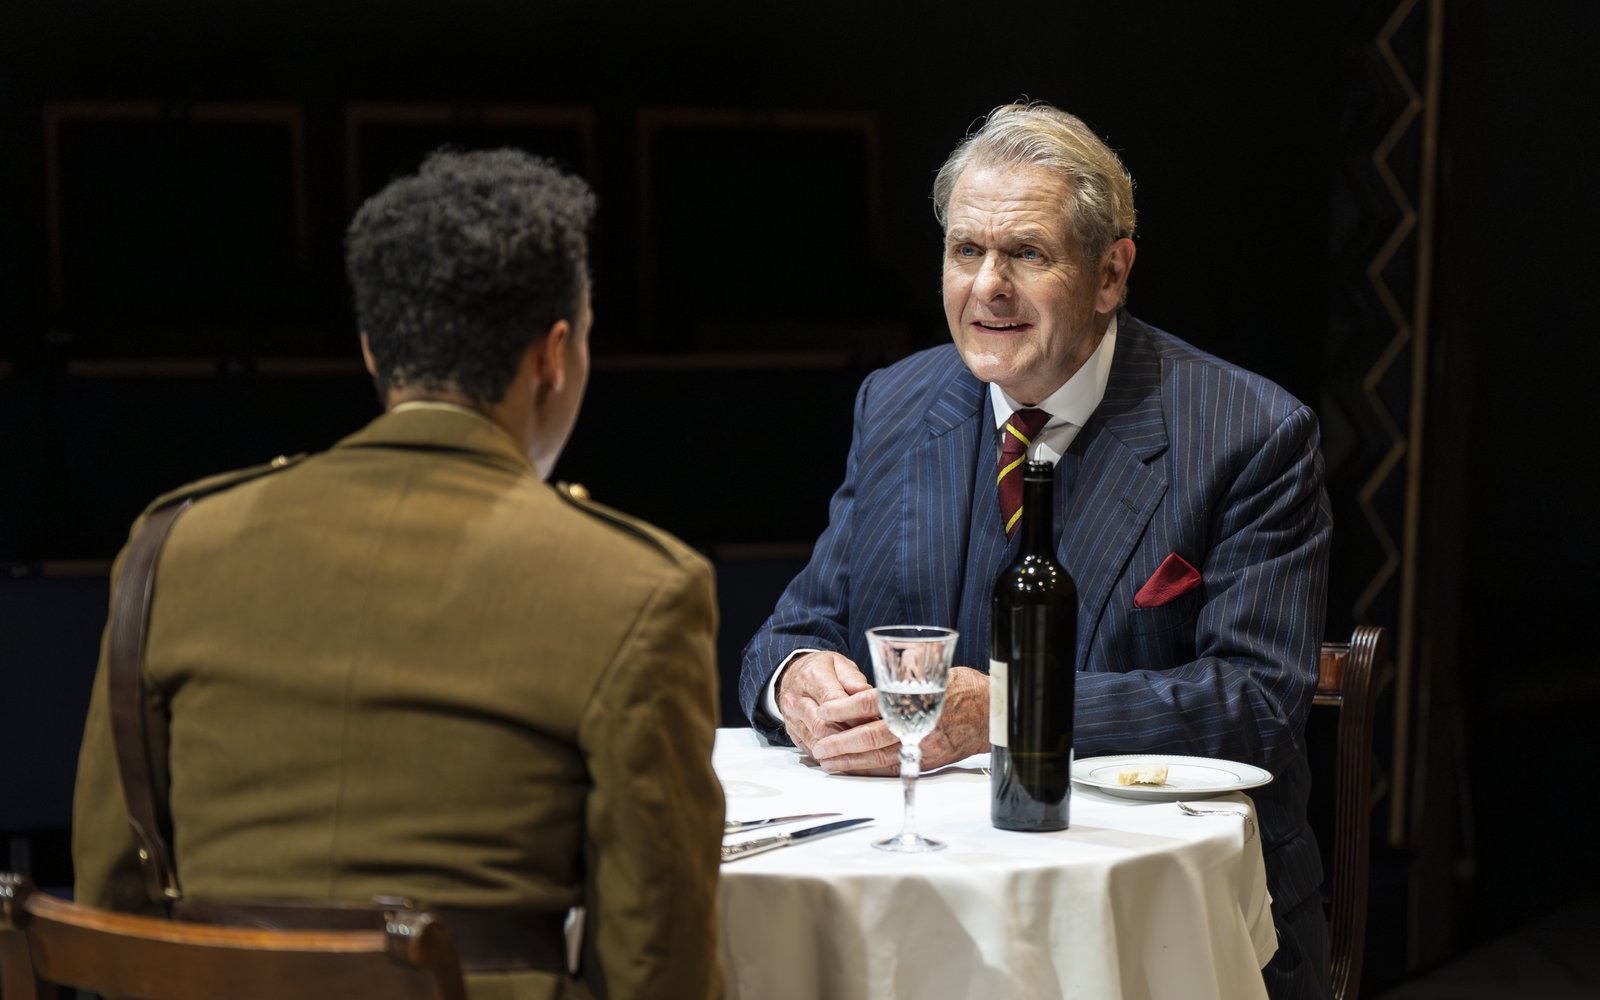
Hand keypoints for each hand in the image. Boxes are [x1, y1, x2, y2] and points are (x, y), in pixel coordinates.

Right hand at [776, 651, 875, 757]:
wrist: (790, 675)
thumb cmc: (820, 670)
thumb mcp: (839, 664)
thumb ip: (854, 680)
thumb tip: (869, 694)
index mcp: (811, 676)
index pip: (833, 700)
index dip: (855, 714)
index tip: (874, 721)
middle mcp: (796, 698)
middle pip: (822, 725)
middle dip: (848, 735)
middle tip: (870, 740)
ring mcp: (791, 718)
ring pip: (816, 740)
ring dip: (840, 749)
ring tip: (861, 750)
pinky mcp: (792, 732)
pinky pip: (811, 748)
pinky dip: (829, 755)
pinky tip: (846, 755)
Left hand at [809, 666, 989, 774]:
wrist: (992, 714)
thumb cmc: (963, 689)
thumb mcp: (933, 672)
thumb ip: (904, 676)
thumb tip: (876, 674)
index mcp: (917, 700)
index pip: (873, 703)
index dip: (845, 707)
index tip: (826, 709)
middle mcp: (918, 726)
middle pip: (870, 736)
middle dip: (841, 743)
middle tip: (819, 745)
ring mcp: (922, 746)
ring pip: (879, 758)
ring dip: (850, 761)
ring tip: (828, 761)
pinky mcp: (926, 760)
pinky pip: (893, 767)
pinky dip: (869, 769)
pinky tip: (853, 769)